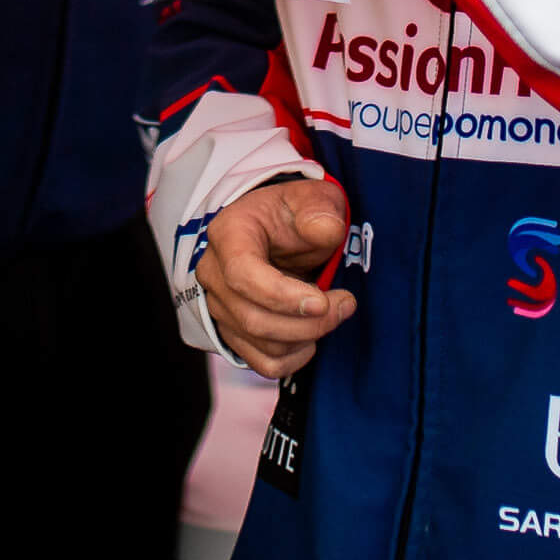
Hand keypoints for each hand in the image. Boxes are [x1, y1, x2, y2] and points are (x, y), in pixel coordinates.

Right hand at [197, 177, 359, 377]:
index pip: (242, 275)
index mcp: (228, 234)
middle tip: (345, 304)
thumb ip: (318, 209)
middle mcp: (214, 273)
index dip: (282, 296)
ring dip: (307, 337)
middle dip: (308, 322)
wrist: (277, 232)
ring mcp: (219, 306)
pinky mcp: (232, 332)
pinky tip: (312, 336)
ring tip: (335, 311)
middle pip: (253, 318)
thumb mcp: (310, 197)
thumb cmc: (292, 214)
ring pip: (261, 343)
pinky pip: (261, 363)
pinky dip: (293, 358)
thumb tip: (325, 230)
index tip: (322, 301)